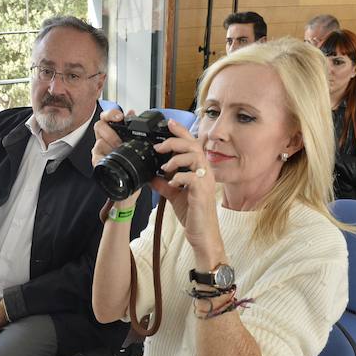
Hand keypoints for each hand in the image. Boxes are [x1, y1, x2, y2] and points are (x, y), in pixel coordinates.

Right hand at [92, 108, 142, 207]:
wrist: (130, 190)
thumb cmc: (132, 168)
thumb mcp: (137, 147)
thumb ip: (132, 130)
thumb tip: (132, 112)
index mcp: (114, 133)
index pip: (106, 117)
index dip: (111, 114)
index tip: (120, 117)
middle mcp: (104, 140)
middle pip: (100, 126)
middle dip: (112, 132)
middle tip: (120, 141)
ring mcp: (99, 151)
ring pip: (99, 141)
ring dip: (111, 145)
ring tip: (120, 152)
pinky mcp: (97, 163)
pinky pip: (96, 157)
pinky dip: (103, 158)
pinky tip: (109, 160)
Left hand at [152, 120, 224, 266]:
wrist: (201, 233)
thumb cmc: (192, 212)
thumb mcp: (174, 194)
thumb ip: (164, 183)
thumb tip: (151, 175)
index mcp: (198, 169)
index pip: (191, 144)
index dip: (181, 131)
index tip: (168, 123)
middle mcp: (204, 171)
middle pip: (193, 145)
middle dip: (175, 141)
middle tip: (159, 147)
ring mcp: (205, 181)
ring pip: (194, 157)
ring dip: (176, 159)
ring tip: (164, 167)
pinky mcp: (202, 192)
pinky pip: (192, 177)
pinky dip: (179, 177)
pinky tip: (171, 182)